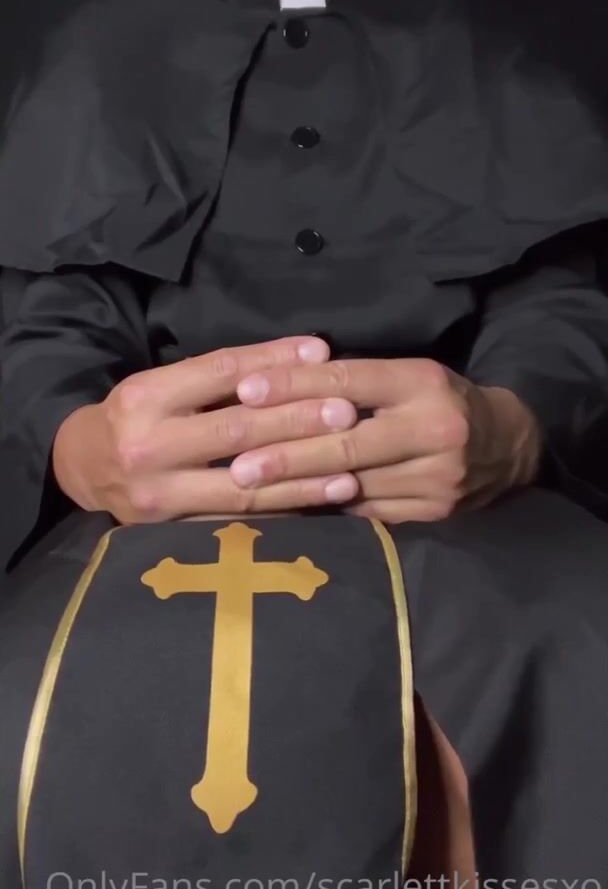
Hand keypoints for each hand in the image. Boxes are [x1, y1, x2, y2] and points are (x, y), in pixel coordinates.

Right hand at [52, 338, 359, 523]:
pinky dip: (280, 514)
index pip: (219, 372)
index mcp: (145, 397)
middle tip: (346, 412)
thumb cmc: (136, 418)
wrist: (82, 470)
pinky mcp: (170, 533)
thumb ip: (220, 376)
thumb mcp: (162, 384)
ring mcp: (159, 496)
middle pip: (235, 429)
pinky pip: (236, 523)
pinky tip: (316, 508)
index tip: (321, 354)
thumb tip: (304, 358)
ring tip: (348, 471)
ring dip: (300, 478)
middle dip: (297, 420)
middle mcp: (148, 446)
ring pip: (242, 486)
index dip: (273, 362)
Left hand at [230, 358, 542, 523]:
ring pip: (353, 484)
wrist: (506, 448)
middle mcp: (432, 429)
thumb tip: (279, 386)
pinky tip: (289, 508)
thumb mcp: (407, 376)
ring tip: (250, 491)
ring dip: (297, 488)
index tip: (246, 392)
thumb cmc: (440, 401)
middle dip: (286, 454)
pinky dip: (326, 508)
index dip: (293, 386)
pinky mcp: (433, 513)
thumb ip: (354, 381)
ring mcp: (435, 477)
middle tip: (237, 464)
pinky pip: (368, 512)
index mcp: (423, 382)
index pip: (348, 381)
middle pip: (347, 443)